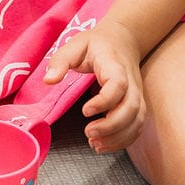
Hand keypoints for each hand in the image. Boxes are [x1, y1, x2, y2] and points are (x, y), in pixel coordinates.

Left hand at [45, 20, 146, 153]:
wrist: (123, 40)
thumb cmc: (96, 44)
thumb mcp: (75, 44)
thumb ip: (61, 61)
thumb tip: (48, 81)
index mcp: (114, 66)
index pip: (118, 85)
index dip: (105, 101)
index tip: (85, 111)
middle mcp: (131, 82)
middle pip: (131, 107)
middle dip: (112, 126)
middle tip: (88, 133)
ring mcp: (136, 94)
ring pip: (136, 120)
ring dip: (118, 137)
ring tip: (94, 144)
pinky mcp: (136, 104)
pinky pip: (136, 126)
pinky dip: (123, 140)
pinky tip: (103, 144)